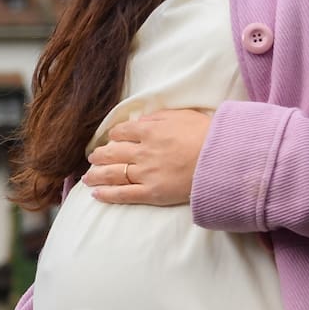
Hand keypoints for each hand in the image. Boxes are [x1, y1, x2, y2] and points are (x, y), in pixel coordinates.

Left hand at [82, 108, 211, 205]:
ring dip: (96, 175)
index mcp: (149, 131)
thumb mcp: (181, 115)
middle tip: (92, 159)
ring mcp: (146, 173)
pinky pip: (124, 194)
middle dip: (99, 156)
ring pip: (113, 173)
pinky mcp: (152, 192)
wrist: (221, 159)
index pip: (121, 132)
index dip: (114, 137)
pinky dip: (107, 194)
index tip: (111, 140)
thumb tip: (142, 120)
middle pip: (112, 153)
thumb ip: (158, 117)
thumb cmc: (206, 134)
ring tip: (87, 177)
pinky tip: (95, 194)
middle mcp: (142, 151)